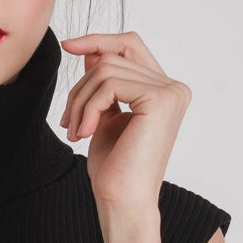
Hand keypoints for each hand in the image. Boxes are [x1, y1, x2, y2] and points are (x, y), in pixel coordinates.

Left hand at [56, 30, 191, 212]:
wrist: (123, 202)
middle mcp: (174, 88)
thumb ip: (104, 83)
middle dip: (81, 86)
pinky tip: (85, 133)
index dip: (99, 40)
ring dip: (80, 100)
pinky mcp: (161, 100)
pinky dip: (88, 107)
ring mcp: (170, 92)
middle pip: (113, 57)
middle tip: (68, 121)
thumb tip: (92, 50)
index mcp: (165, 90)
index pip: (130, 46)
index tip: (68, 46)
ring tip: (75, 130)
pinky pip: (110, 85)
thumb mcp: (104, 114)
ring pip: (106, 69)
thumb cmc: (115, 168)